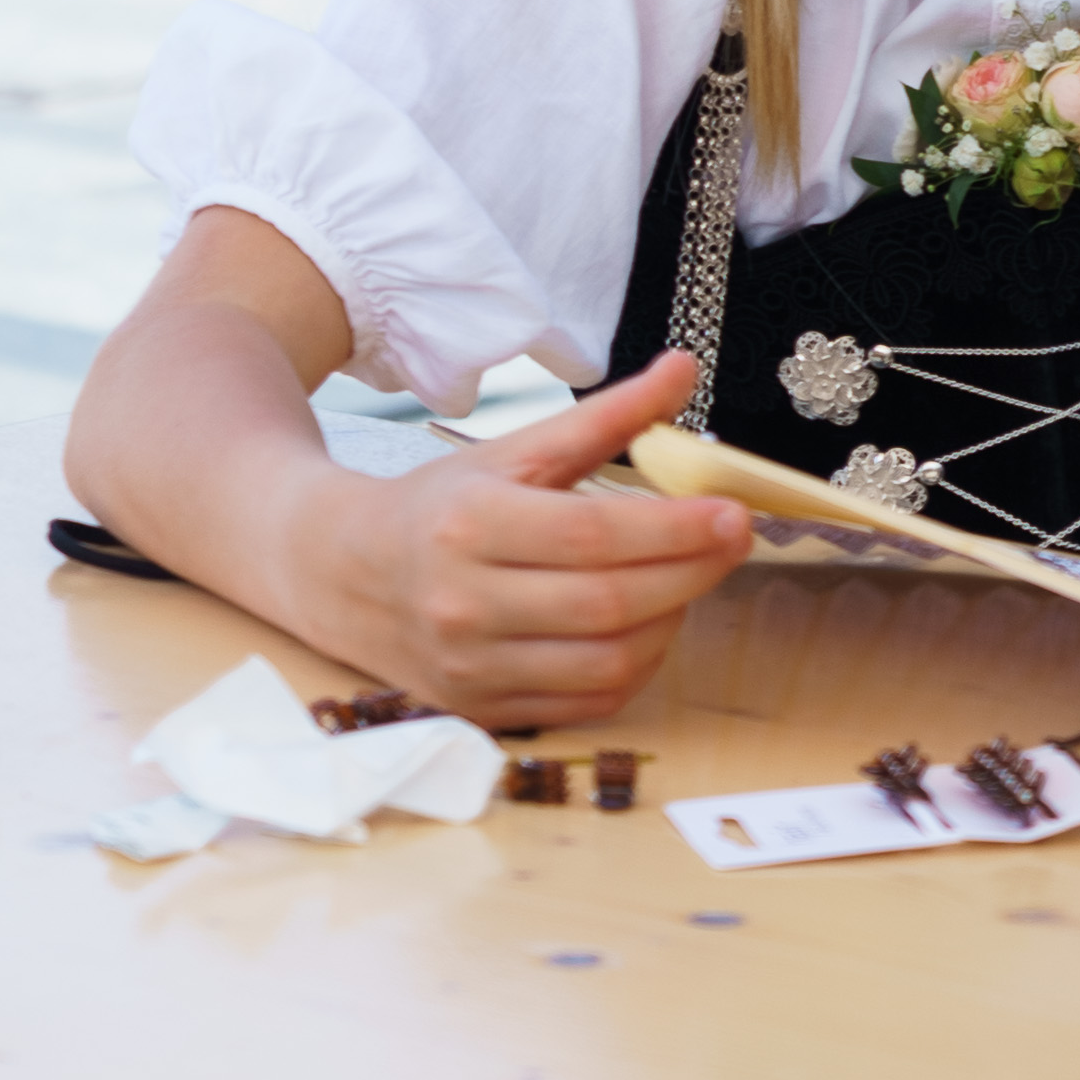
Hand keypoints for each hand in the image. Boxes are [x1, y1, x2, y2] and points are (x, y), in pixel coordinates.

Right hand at [311, 353, 752, 729]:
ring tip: (693, 579)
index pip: (593, 536)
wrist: (344, 574)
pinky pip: (585, 703)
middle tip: (735, 539)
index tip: (733, 512)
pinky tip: (651, 625)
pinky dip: (635, 667)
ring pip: (603, 663)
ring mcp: (471, 668)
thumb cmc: (442, 505)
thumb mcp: (516, 448)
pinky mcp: (483, 711)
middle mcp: (466, 604)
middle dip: (689, 573)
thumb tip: (683, 369)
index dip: (673, 529)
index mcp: (472, 525)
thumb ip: (606, 416)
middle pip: (606, 603)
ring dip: (670, 623)